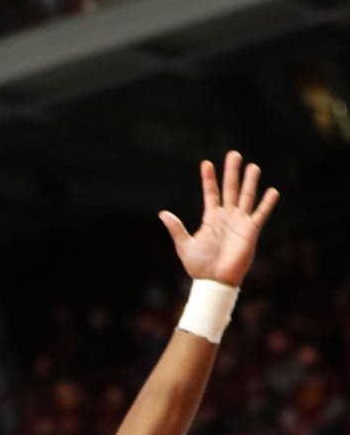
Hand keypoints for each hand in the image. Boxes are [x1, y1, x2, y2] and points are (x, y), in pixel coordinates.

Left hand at [159, 151, 278, 285]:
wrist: (214, 281)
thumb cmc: (198, 265)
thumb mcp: (184, 244)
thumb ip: (176, 228)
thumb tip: (162, 213)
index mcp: (211, 218)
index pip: (210, 193)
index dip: (209, 179)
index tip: (206, 163)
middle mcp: (226, 217)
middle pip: (230, 189)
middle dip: (231, 172)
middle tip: (233, 154)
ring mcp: (240, 223)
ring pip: (246, 197)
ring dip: (249, 182)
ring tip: (252, 166)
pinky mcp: (251, 232)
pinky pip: (260, 214)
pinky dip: (266, 203)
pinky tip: (272, 191)